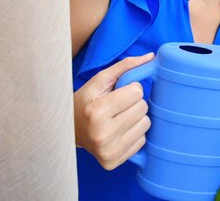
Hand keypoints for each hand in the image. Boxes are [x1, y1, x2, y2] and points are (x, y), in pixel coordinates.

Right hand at [73, 52, 153, 169]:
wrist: (68, 131)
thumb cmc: (86, 102)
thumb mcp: (100, 81)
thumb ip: (125, 66)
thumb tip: (151, 56)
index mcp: (97, 111)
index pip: (137, 92)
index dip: (131, 89)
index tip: (120, 93)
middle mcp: (102, 134)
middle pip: (143, 108)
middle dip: (134, 103)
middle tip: (119, 106)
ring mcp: (108, 151)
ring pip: (146, 124)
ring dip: (137, 118)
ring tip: (119, 118)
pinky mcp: (113, 162)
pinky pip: (142, 141)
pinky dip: (134, 134)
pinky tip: (119, 132)